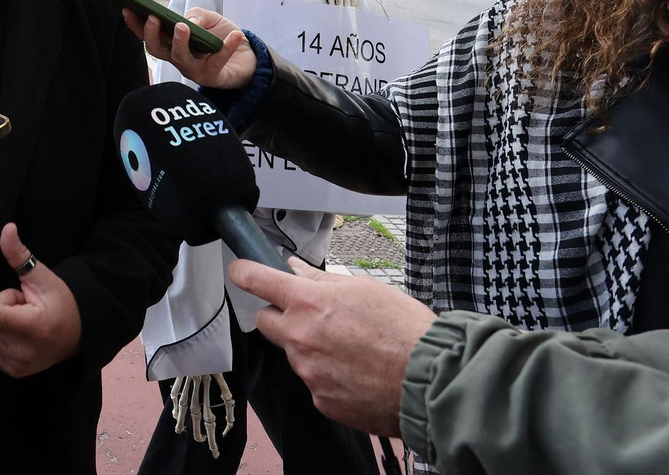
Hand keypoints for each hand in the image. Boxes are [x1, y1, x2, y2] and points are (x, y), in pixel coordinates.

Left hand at [0, 223, 81, 377]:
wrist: (79, 334)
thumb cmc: (62, 303)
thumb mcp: (43, 277)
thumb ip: (20, 256)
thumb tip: (7, 229)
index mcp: (32, 326)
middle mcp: (23, 351)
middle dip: (0, 307)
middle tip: (24, 305)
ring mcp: (18, 365)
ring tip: (23, 320)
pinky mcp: (14, 372)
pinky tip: (16, 334)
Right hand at [122, 7, 257, 90]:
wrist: (246, 56)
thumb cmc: (220, 36)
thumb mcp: (209, 18)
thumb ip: (196, 15)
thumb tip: (187, 22)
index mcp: (172, 43)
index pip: (149, 35)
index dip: (136, 25)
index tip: (128, 10)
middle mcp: (178, 58)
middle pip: (157, 50)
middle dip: (152, 35)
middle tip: (154, 19)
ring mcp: (193, 69)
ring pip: (180, 59)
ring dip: (179, 42)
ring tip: (183, 26)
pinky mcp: (212, 77)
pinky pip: (217, 62)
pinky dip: (227, 47)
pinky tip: (235, 34)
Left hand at [228, 257, 437, 437]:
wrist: (429, 380)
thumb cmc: (405, 330)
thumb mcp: (365, 289)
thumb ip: (322, 281)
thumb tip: (295, 269)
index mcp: (308, 303)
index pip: (256, 281)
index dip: (244, 272)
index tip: (240, 271)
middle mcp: (299, 337)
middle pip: (265, 321)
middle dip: (281, 315)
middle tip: (312, 317)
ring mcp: (307, 371)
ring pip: (294, 353)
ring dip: (311, 348)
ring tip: (352, 349)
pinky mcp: (320, 399)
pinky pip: (314, 381)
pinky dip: (329, 376)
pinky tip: (357, 373)